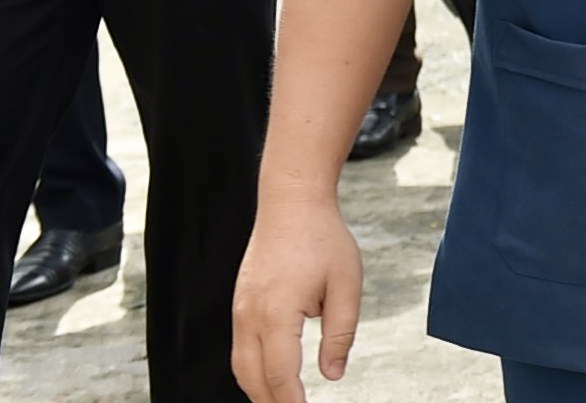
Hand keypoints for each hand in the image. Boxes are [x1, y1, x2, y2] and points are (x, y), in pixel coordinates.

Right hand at [231, 197, 362, 401]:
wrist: (291, 202)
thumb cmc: (323, 238)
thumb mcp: (346, 284)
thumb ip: (340, 333)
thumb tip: (333, 374)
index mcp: (277, 314)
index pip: (280, 374)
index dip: (292, 402)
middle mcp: (251, 316)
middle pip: (254, 378)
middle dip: (272, 402)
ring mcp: (241, 310)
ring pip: (241, 366)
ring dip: (259, 389)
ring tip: (282, 402)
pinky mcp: (240, 303)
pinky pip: (240, 347)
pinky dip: (252, 369)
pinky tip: (270, 375)